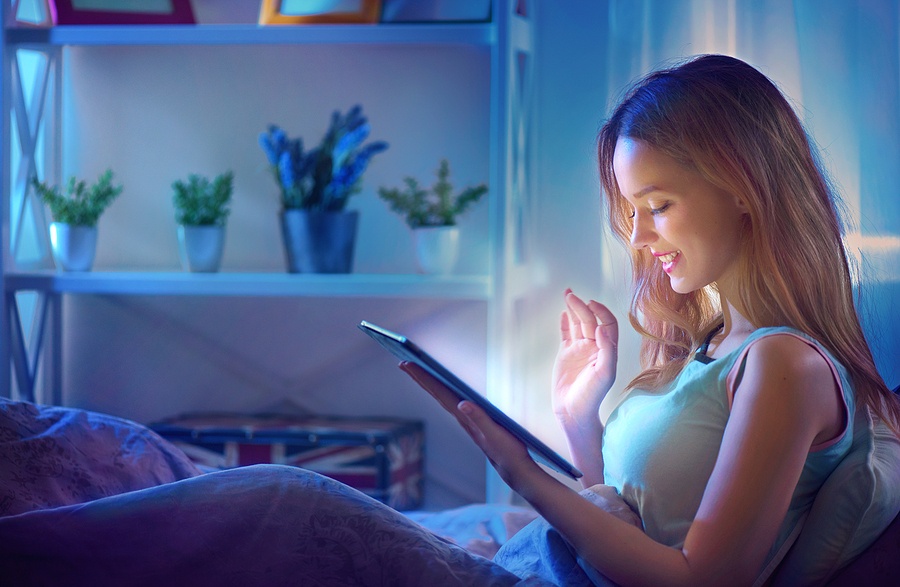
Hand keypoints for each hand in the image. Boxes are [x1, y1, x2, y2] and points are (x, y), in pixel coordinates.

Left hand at [399, 362, 537, 486]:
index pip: (439, 392)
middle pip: (436, 392)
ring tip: (417, 371)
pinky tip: (443, 387)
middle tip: (403, 362)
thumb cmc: (506, 452)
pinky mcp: (472, 421)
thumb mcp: (495, 434)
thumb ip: (480, 418)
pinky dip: (443, 391)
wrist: (513, 469)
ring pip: (442, 397)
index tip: (406, 363)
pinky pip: (452, 401)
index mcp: (464, 416)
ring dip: (429, 383)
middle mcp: (461, 416)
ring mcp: (466, 419)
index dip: (423, 377)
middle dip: (420, 377)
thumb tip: (462, 403)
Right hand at [552, 289, 618, 433]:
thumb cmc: (592, 396)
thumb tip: (602, 328)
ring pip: (577, 324)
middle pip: (589, 320)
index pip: (607, 324)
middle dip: (581, 306)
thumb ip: (606, 350)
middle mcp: (594, 347)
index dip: (601, 312)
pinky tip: (562, 313)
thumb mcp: (604, 374)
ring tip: (568, 294)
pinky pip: (566, 334)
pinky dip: (564, 323)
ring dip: (573, 309)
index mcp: (606, 350)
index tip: (590, 304)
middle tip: (570, 295)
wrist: (573, 411)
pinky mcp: (566, 355)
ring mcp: (579, 350)